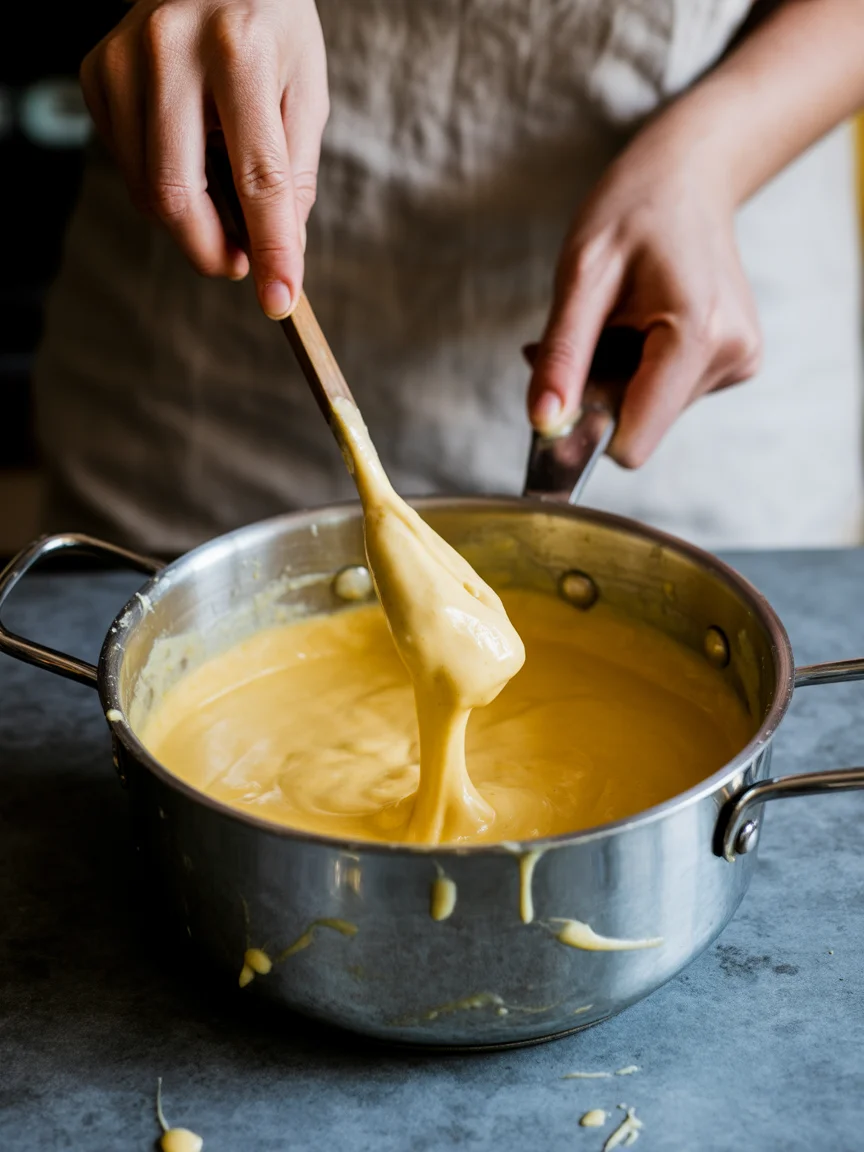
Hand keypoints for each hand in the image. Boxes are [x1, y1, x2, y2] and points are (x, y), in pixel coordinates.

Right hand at [80, 0, 327, 318]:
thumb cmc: (270, 27)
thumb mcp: (305, 91)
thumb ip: (294, 177)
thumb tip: (282, 256)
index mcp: (240, 50)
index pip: (258, 177)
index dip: (271, 248)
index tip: (279, 301)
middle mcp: (170, 49)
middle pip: (176, 195)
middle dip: (212, 250)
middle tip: (242, 260)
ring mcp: (122, 60)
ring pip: (146, 190)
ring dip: (191, 219)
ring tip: (223, 192)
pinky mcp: (96, 73)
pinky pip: (128, 165)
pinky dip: (162, 182)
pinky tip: (189, 150)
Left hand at [526, 125, 760, 466]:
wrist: (690, 176)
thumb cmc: (633, 210)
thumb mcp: (581, 275)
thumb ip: (563, 356)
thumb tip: (544, 424)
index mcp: (697, 335)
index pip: (635, 441)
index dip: (588, 428)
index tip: (561, 392)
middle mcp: (730, 356)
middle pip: (638, 424)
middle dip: (599, 390)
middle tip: (587, 329)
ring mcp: (739, 361)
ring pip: (651, 410)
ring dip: (617, 375)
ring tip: (618, 317)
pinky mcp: (737, 362)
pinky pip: (668, 392)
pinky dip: (640, 367)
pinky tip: (642, 321)